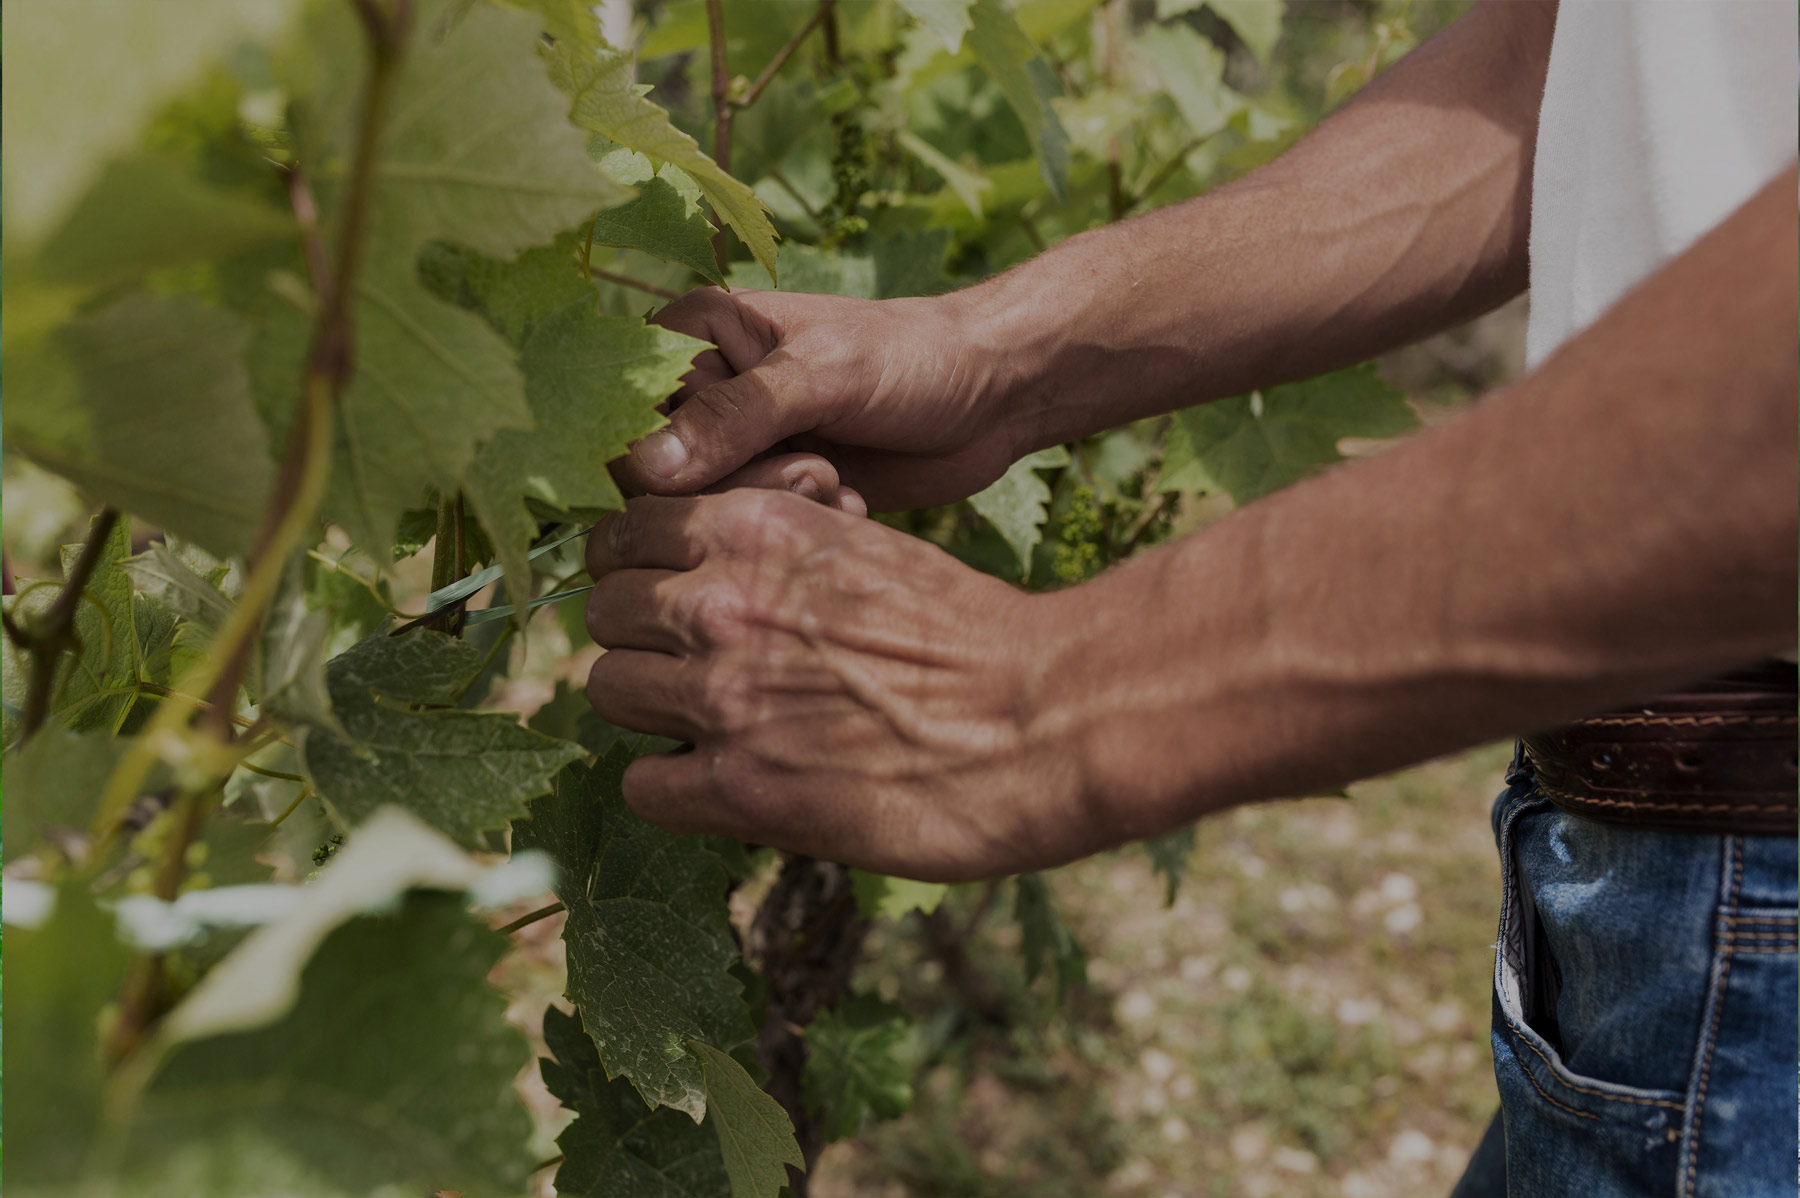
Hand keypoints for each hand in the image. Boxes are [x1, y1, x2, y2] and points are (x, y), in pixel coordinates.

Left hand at [582, 488, 1093, 880]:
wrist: (1046, 714)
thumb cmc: (974, 632)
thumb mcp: (867, 548)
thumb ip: (782, 546)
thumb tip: (724, 565)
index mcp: (756, 527)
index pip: (623, 529)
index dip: (638, 564)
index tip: (663, 592)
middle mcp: (721, 603)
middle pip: (603, 610)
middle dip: (639, 636)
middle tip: (689, 665)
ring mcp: (723, 696)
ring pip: (607, 691)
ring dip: (653, 710)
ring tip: (712, 725)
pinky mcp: (741, 787)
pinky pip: (642, 785)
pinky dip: (673, 788)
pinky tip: (724, 785)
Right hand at [611, 287, 1023, 511]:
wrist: (994, 395)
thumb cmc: (913, 358)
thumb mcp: (824, 375)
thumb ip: (735, 418)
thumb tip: (645, 468)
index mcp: (692, 334)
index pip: (624, 411)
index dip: (663, 456)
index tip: (729, 463)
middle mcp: (700, 391)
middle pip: (656, 474)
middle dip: (734, 486)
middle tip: (812, 468)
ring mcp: (735, 446)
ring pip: (702, 511)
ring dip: (771, 507)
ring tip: (836, 480)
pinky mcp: (771, 490)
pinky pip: (747, 530)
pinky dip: (794, 524)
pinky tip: (848, 502)